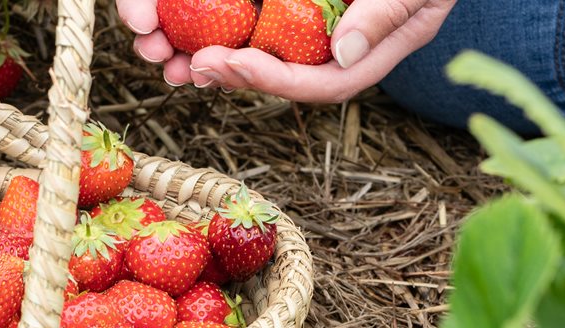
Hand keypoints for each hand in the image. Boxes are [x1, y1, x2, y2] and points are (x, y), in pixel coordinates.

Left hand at [117, 0, 455, 101]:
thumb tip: (343, 52)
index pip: (325, 81)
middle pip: (289, 76)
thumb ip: (386, 12)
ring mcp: (326, 29)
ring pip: (270, 54)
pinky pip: (266, 25)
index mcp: (378, 49)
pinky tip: (195, 27)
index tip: (230, 63)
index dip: (275, 79)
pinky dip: (233, 29)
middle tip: (193, 65)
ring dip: (224, 59)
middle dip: (238, 75)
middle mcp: (348, 47)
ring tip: (178, 57)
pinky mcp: (304, 10)